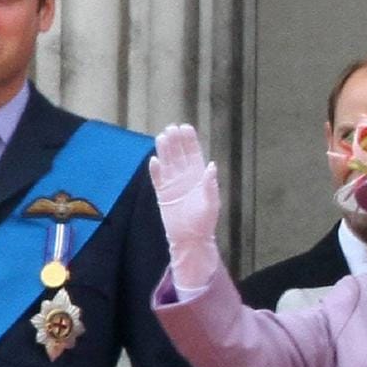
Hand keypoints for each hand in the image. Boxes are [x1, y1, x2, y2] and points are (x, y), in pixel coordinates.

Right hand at [149, 124, 221, 287]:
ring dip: (164, 150)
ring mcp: (172, 185)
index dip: (190, 141)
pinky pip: (157, 179)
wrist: (190, 239)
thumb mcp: (211, 204)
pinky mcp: (162, 194)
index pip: (194, 154)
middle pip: (179, 155)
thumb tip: (212, 165)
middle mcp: (185, 178)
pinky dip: (155, 170)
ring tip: (162, 136)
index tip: (186, 127)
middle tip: (171, 127)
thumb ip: (210, 185)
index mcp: (199, 177)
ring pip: (167, 163)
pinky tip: (154, 160)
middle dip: (176, 141)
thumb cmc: (204, 222)